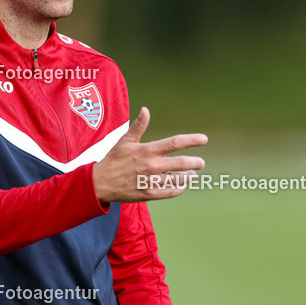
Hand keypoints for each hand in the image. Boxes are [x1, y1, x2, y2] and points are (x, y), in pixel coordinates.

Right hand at [92, 107, 206, 202]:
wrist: (101, 182)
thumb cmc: (114, 159)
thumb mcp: (125, 140)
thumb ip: (138, 126)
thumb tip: (145, 110)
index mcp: (148, 150)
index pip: (175, 142)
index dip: (192, 140)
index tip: (204, 139)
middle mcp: (152, 165)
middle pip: (182, 163)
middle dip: (195, 162)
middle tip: (201, 163)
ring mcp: (151, 181)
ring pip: (178, 179)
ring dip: (188, 177)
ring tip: (193, 175)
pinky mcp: (149, 194)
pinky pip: (169, 193)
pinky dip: (178, 189)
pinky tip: (181, 186)